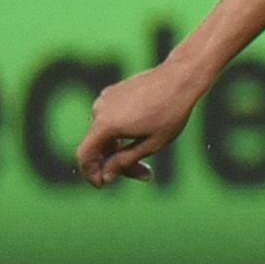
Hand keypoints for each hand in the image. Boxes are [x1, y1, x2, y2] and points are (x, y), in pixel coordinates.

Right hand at [76, 63, 204, 186]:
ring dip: (121, 148)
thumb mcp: (151, 145)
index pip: (84, 155)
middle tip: (145, 175)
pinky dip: (122, 132)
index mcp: (105, 124)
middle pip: (99, 146)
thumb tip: (106, 176)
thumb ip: (125, 161)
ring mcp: (105, 99)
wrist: (180, 78)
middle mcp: (99, 110)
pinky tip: (145, 134)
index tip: (102, 185)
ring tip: (149, 158)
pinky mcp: (113, 93)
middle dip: (118, 163)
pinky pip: (111, 119)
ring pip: (106, 132)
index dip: (90, 173)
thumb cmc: (170, 113)